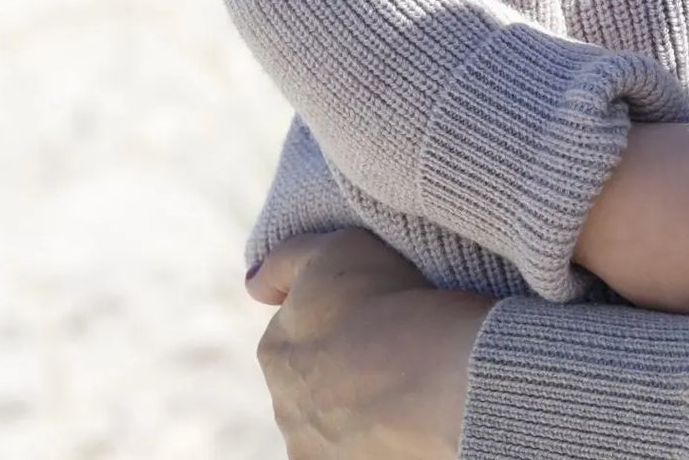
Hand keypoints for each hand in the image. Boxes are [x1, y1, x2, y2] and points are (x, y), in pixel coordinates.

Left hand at [249, 229, 491, 459]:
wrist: (436, 375)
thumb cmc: (388, 302)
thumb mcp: (335, 248)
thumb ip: (286, 260)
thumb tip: (252, 283)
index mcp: (275, 351)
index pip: (298, 332)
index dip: (338, 318)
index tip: (375, 310)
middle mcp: (284, 407)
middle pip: (312, 383)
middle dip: (342, 370)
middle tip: (395, 349)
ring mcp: (313, 449)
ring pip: (334, 425)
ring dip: (358, 410)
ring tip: (409, 389)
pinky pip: (356, 452)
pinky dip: (374, 442)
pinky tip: (402, 427)